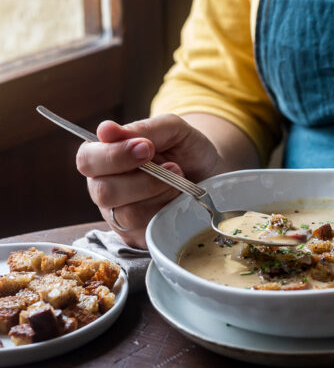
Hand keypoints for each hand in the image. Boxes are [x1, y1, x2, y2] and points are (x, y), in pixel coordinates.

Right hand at [76, 114, 220, 247]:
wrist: (212, 174)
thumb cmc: (186, 149)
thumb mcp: (172, 130)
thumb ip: (142, 128)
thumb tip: (105, 130)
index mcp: (104, 159)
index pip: (87, 160)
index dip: (113, 155)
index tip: (146, 147)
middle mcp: (105, 189)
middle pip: (103, 191)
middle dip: (142, 179)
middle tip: (172, 166)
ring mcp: (120, 217)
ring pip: (127, 214)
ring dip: (159, 193)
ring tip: (179, 178)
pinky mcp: (138, 238)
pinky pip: (147, 230)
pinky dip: (167, 210)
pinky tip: (179, 198)